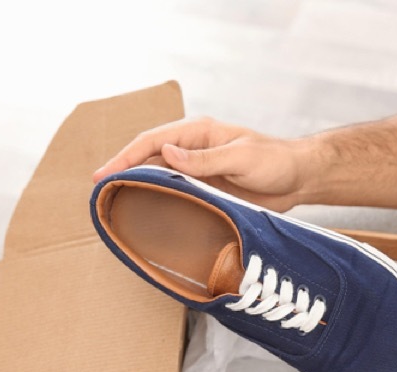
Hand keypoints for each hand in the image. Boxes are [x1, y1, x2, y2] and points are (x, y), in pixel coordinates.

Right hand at [92, 117, 310, 210]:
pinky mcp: (206, 189)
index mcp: (199, 133)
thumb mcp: (242, 159)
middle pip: (148, 158)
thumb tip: (167, 152)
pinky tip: (145, 213)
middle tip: (97, 192)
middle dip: (122, 171)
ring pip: (159, 177)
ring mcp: (198, 170)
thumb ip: (206, 159)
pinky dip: (158, 201)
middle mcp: (193, 149)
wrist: (299, 178)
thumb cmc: (276, 162)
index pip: (152, 141)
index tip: (103, 173)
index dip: (125, 157)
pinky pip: (175, 194)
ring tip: (113, 203)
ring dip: (137, 187)